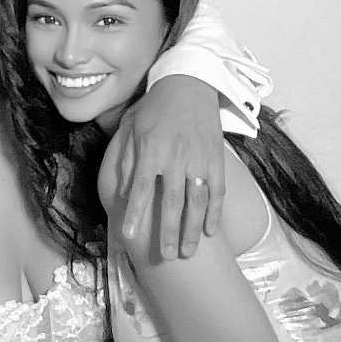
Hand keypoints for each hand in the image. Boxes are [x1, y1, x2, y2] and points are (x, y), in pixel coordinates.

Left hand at [113, 75, 223, 258]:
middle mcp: (176, 157)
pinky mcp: (217, 159)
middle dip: (169, 231)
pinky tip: (210, 232)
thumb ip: (127, 160)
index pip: (142, 187)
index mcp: (152, 150)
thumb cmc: (155, 109)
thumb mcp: (133, 130)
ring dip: (194, 229)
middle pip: (173, 201)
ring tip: (189, 252)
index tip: (130, 234)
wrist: (189, 85)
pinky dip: (215, 213)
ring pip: (198, 201)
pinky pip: (217, 191)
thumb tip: (123, 189)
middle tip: (166, 256)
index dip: (136, 212)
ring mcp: (200, 159)